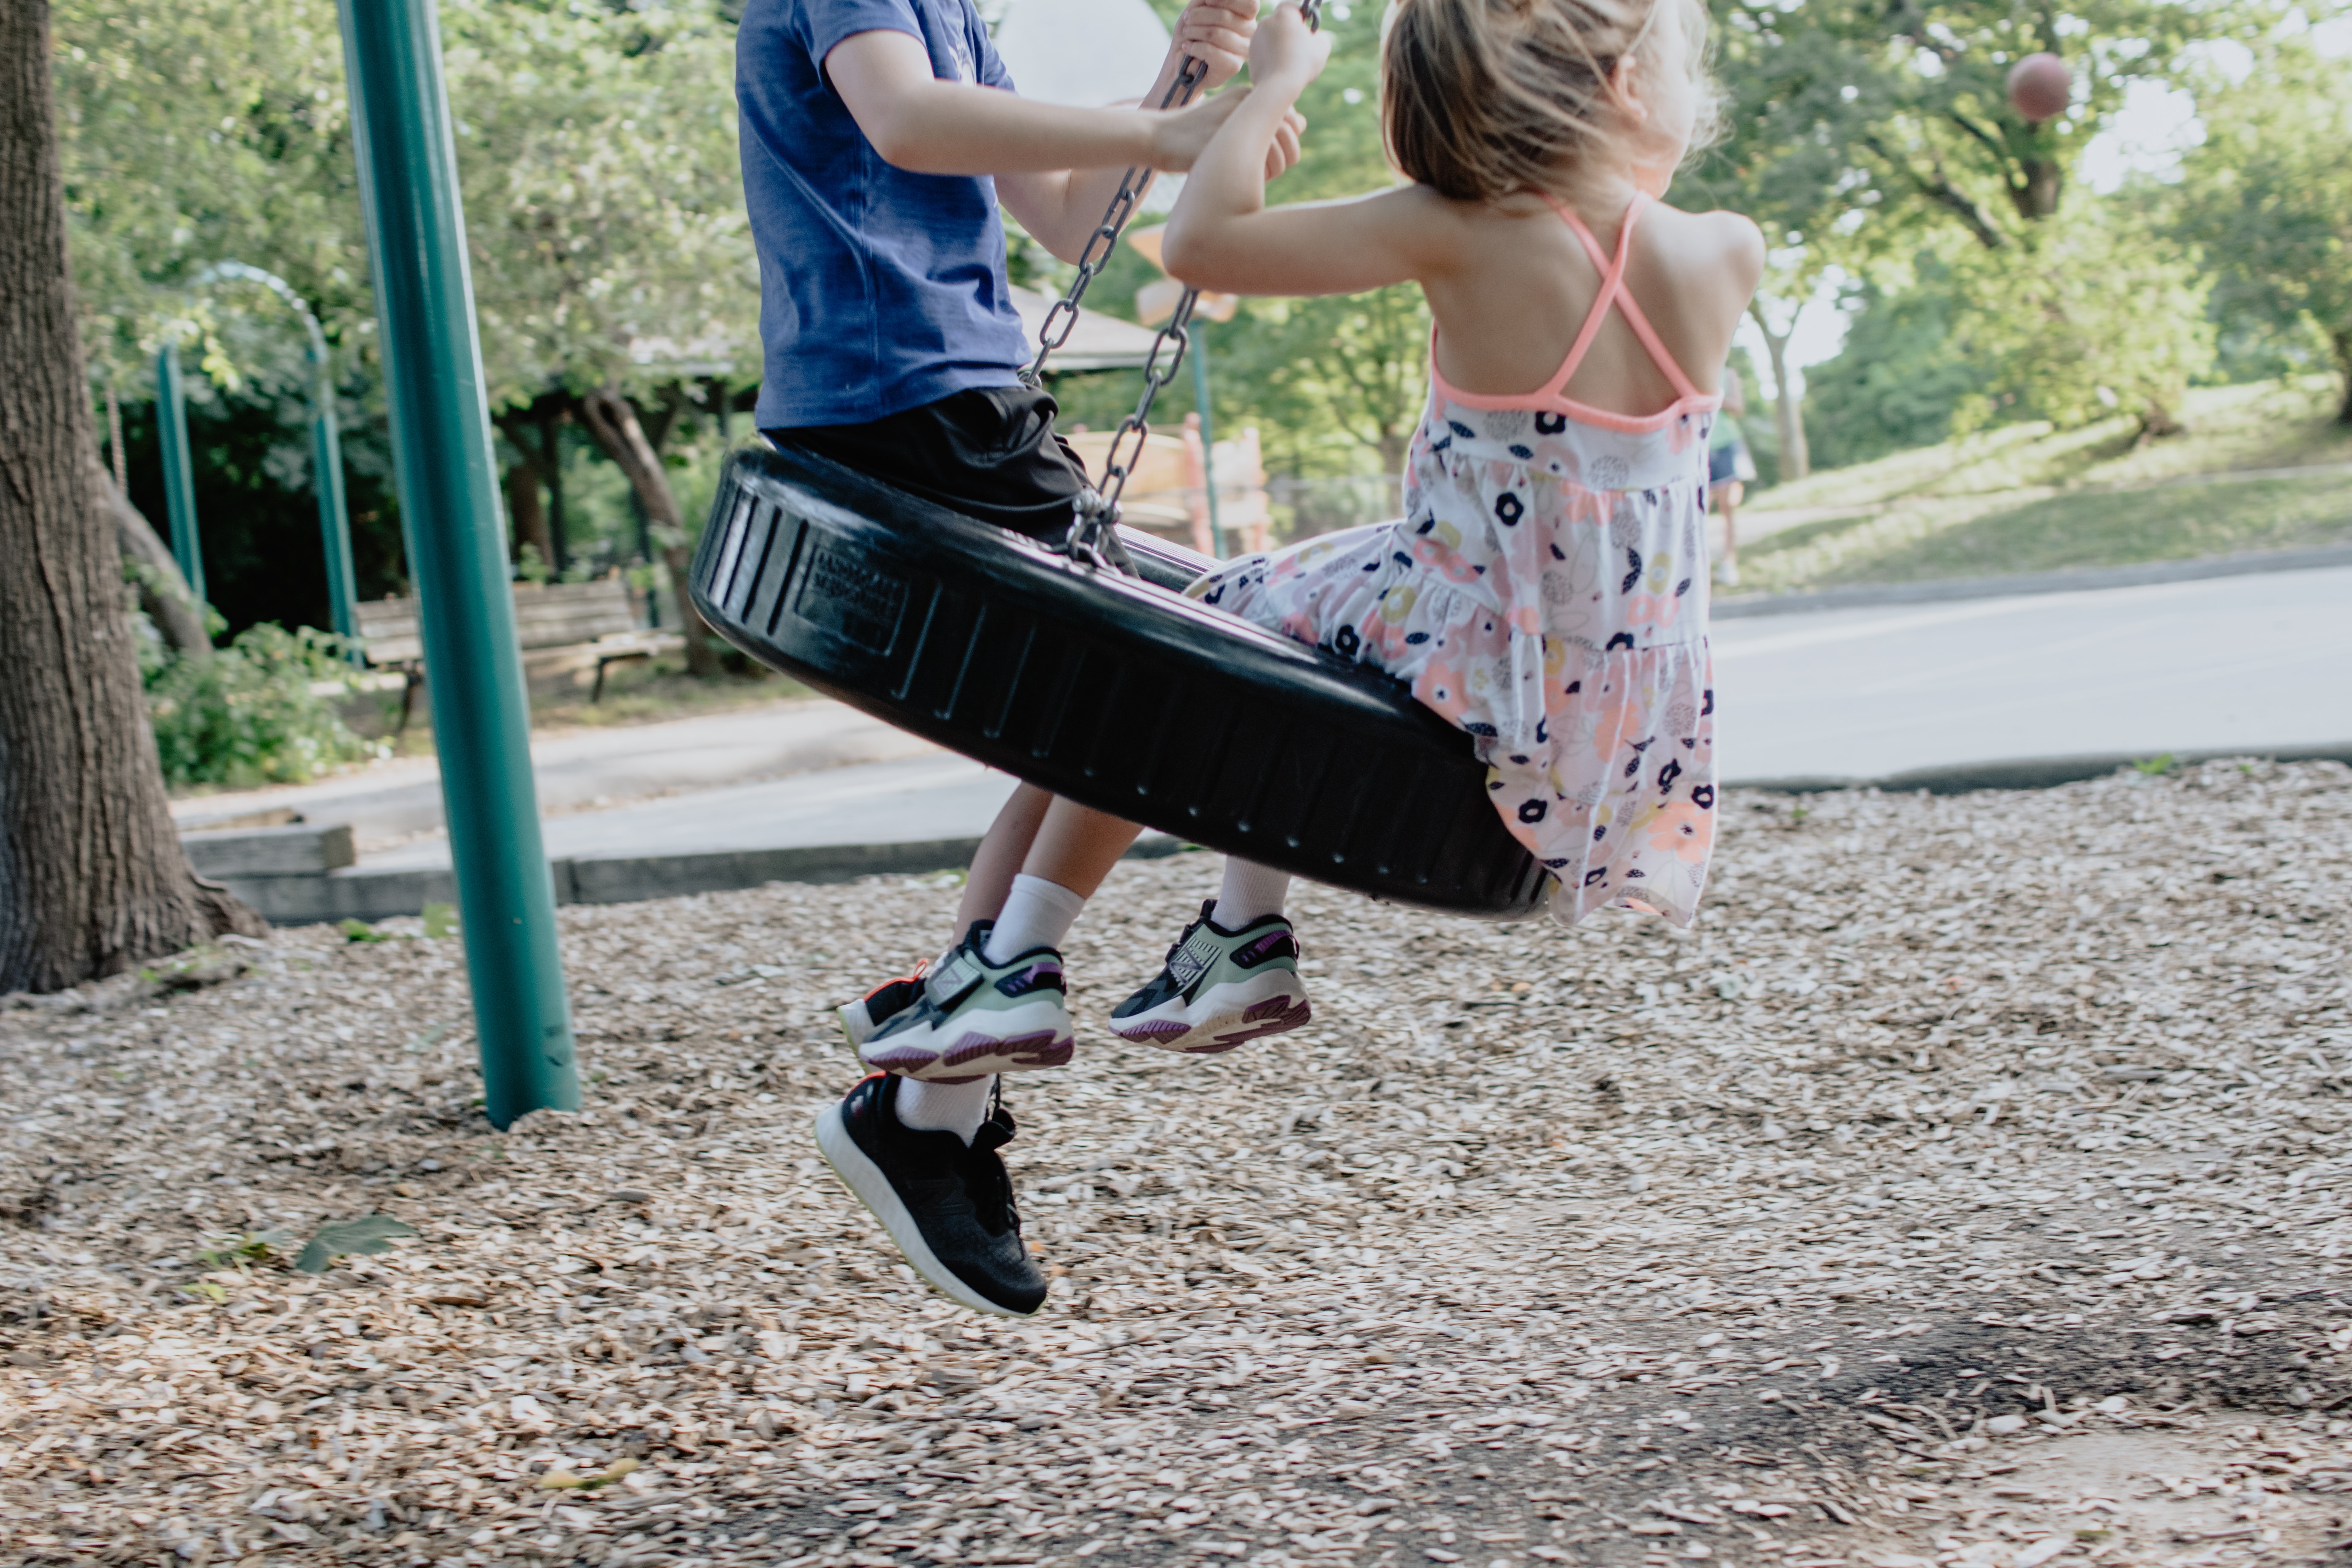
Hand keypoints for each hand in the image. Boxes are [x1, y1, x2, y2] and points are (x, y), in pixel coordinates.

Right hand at [1148, 88, 1307, 173]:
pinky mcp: (1222, 146)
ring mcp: (1233, 125)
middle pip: (1291, 139)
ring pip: (1278, 156)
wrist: (1158, 137)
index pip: (1293, 122)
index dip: (1289, 146)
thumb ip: (1265, 119)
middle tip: (1265, 173)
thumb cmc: (1197, 134)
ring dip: (1272, 173)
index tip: (1271, 159)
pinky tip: (1238, 182)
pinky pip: (1255, 169)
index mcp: (1249, 96)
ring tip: (1251, 179)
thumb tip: (1301, 124)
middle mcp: (1246, 105)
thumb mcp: (1232, 119)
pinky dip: (1255, 181)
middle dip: (1285, 159)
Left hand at [1168, 0, 1258, 93]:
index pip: (1250, 4)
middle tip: (1187, 20)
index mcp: (1246, 16)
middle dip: (1198, 16)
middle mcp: (1249, 33)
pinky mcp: (1233, 67)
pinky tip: (1188, 48)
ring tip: (1187, 33)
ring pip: (1216, 34)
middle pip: (1225, 16)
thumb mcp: (1198, 7)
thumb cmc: (1192, 32)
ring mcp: (1243, 51)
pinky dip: (1193, 47)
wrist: (1182, 61)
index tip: (1207, 1)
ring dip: (1193, 31)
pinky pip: (1210, 51)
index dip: (1227, 0)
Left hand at [1249, 2, 1329, 90]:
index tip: (1306, 29)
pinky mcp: (1250, 54)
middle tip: (1300, 48)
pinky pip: (1264, 51)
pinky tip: (1280, 69)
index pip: (1292, 7)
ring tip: (1290, 62)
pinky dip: (1271, 57)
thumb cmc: (1302, 62)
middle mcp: (1266, 21)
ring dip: (1280, 45)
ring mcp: (1255, 38)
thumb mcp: (1322, 46)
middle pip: (1280, 23)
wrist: (1278, 85)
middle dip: (1289, 31)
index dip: (1300, 17)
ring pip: (1272, 38)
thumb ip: (1319, 35)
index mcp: (1283, 13)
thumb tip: (1315, 36)